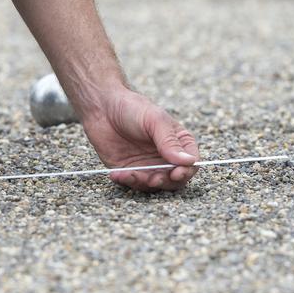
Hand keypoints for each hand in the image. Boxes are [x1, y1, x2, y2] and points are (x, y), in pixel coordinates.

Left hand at [81, 87, 198, 191]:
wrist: (103, 108)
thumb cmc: (133, 108)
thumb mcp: (155, 120)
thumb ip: (169, 141)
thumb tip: (188, 161)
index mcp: (178, 142)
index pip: (190, 162)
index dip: (186, 171)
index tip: (176, 173)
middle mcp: (165, 157)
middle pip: (175, 179)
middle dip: (165, 181)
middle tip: (154, 179)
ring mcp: (148, 165)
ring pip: (154, 184)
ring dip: (144, 183)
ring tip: (131, 174)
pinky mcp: (129, 170)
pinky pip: (133, 183)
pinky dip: (126, 181)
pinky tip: (117, 174)